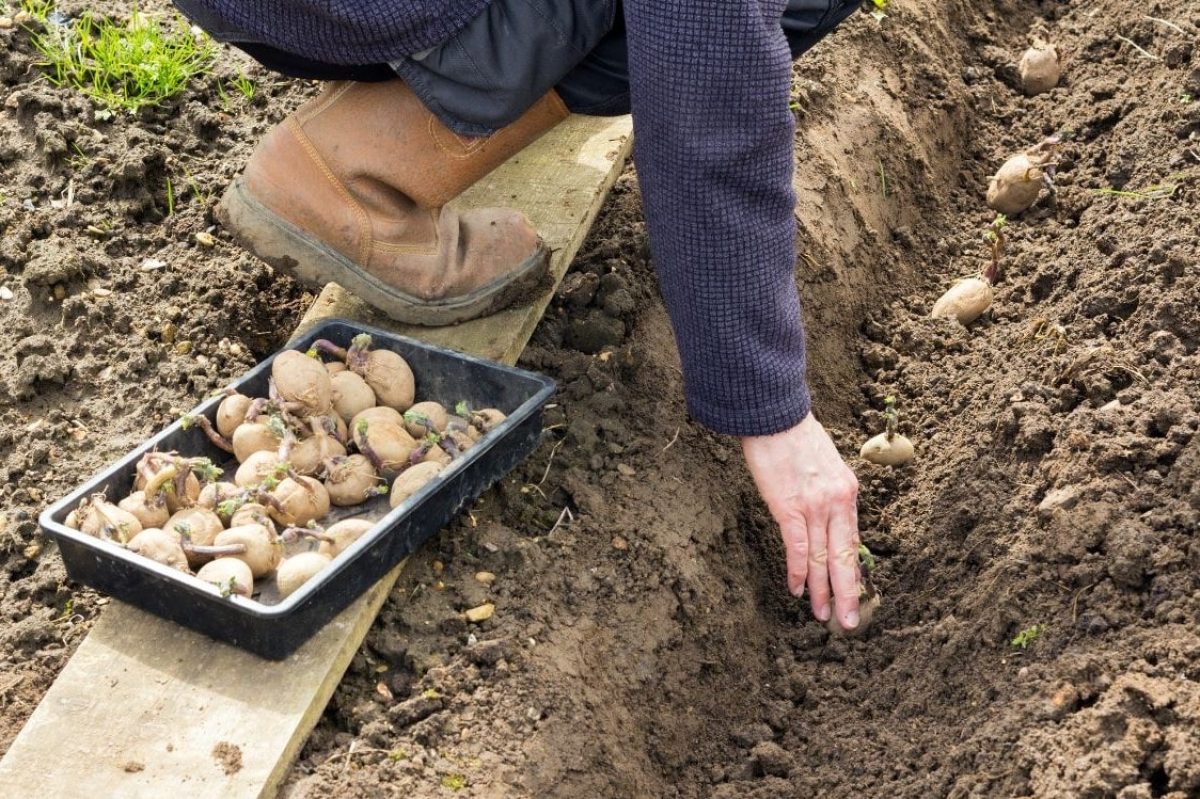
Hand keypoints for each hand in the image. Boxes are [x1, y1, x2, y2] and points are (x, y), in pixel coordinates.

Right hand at [741, 413, 861, 628]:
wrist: (774, 414)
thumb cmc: (794, 435)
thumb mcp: (824, 464)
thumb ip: (827, 492)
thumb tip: (822, 515)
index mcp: (847, 491)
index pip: (853, 541)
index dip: (852, 572)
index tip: (854, 594)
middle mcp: (837, 502)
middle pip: (844, 557)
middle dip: (847, 593)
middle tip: (848, 622)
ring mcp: (815, 506)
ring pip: (822, 558)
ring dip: (822, 590)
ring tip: (824, 615)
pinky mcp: (789, 507)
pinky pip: (797, 548)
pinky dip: (798, 572)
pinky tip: (798, 591)